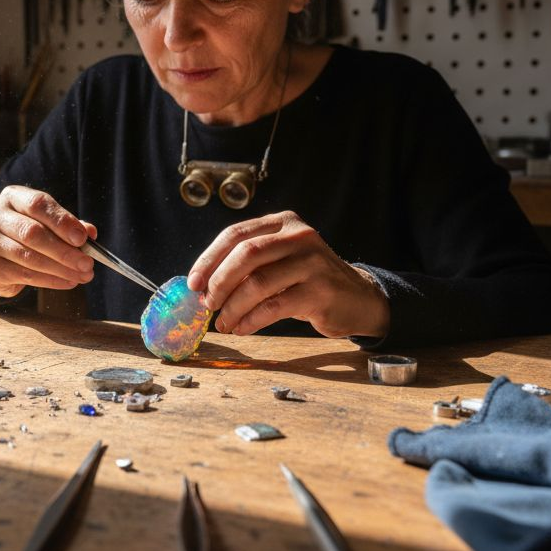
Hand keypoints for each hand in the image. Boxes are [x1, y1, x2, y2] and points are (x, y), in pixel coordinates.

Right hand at [0, 185, 96, 298]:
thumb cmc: (29, 236)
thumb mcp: (49, 225)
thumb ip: (69, 226)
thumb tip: (90, 232)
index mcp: (13, 196)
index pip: (38, 204)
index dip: (62, 221)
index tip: (83, 238)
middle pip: (32, 232)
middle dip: (64, 251)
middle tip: (87, 263)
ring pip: (28, 257)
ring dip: (60, 269)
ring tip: (82, 276)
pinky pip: (23, 275)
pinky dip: (50, 280)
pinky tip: (67, 282)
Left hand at [186, 211, 389, 339]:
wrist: (357, 298)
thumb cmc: (307, 280)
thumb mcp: (281, 259)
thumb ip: (249, 263)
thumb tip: (202, 285)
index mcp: (283, 222)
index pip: (236, 234)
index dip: (209, 259)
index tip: (193, 283)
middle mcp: (298, 236)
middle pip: (245, 255)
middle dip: (219, 282)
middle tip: (207, 304)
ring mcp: (312, 262)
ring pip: (257, 283)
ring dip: (232, 307)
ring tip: (223, 323)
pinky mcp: (319, 291)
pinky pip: (274, 307)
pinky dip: (251, 320)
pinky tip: (242, 328)